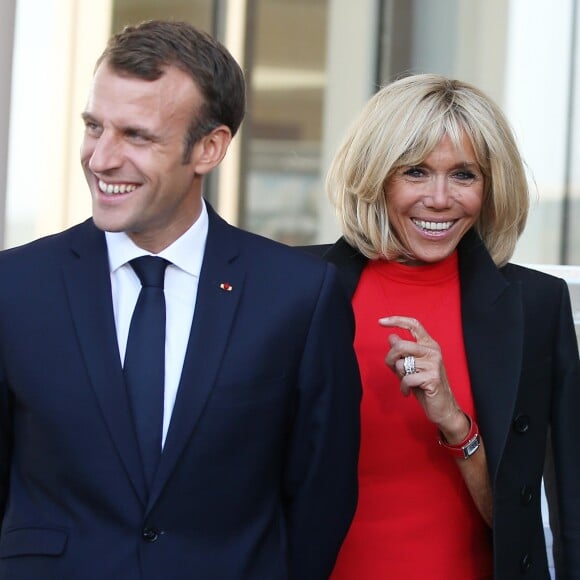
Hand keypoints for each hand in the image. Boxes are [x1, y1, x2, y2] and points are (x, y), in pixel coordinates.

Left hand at [379, 315, 469, 443]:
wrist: (443, 407)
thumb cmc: (425, 386)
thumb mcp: (411, 366)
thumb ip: (402, 352)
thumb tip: (391, 336)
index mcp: (429, 345)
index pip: (414, 324)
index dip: (396, 320)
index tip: (380, 321)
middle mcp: (433, 351)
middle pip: (401, 345)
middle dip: (390, 358)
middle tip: (393, 368)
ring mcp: (434, 364)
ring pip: (402, 363)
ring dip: (399, 375)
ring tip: (407, 382)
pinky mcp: (432, 378)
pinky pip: (406, 379)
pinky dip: (403, 387)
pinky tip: (408, 392)